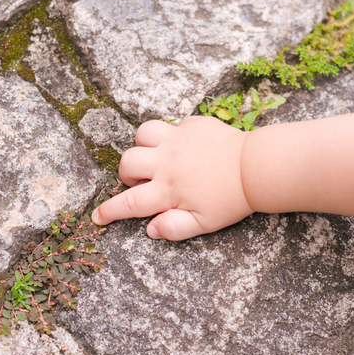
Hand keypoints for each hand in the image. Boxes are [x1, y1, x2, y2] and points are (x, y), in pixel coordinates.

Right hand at [91, 116, 252, 240]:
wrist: (256, 168)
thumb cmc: (231, 199)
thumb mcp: (204, 224)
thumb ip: (175, 228)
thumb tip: (150, 229)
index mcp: (167, 190)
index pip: (129, 203)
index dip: (109, 211)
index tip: (97, 217)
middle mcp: (166, 163)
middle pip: (127, 163)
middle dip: (126, 175)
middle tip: (141, 183)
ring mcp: (177, 140)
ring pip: (142, 135)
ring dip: (143, 147)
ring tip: (156, 158)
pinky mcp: (191, 125)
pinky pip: (170, 125)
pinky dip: (171, 136)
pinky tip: (185, 147)